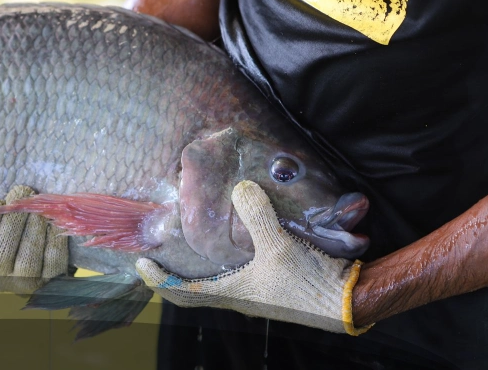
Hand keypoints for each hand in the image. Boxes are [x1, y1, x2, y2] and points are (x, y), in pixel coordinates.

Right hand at [0, 186, 68, 292]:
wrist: (30, 248)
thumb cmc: (6, 225)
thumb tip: (12, 197)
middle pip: (1, 252)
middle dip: (14, 219)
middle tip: (24, 194)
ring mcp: (20, 282)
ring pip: (28, 260)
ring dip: (35, 229)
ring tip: (38, 209)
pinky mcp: (46, 282)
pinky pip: (51, 263)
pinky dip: (53, 241)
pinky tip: (53, 223)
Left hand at [136, 181, 371, 334]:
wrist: (348, 301)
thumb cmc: (308, 282)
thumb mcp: (279, 245)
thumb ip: (257, 216)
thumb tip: (241, 188)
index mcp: (232, 293)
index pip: (182, 292)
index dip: (158, 280)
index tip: (140, 265)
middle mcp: (240, 297)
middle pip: (195, 289)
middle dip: (175, 272)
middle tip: (162, 251)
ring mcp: (257, 293)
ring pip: (217, 281)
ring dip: (202, 265)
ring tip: (193, 240)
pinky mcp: (273, 285)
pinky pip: (240, 273)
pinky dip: (229, 258)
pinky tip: (237, 239)